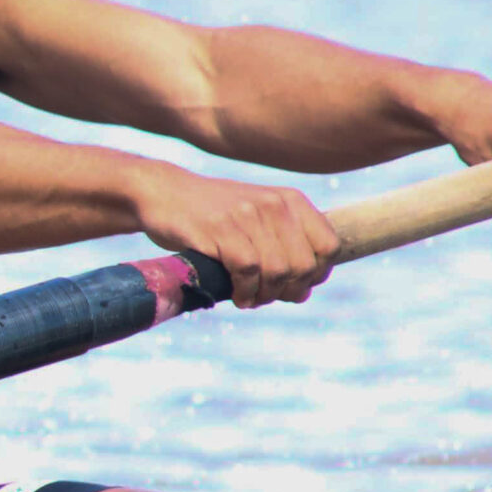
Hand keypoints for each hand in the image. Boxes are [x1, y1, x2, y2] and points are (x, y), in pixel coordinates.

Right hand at [132, 165, 342, 308]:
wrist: (163, 192)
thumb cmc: (212, 213)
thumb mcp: (257, 216)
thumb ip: (284, 244)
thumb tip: (304, 290)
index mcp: (290, 200)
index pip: (328, 246)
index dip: (316, 274)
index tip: (294, 286)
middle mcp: (274, 205)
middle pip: (304, 265)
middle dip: (289, 290)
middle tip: (269, 297)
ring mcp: (246, 215)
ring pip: (277, 271)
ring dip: (265, 295)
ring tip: (250, 298)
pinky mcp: (219, 229)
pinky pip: (247, 271)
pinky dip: (245, 291)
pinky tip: (237, 295)